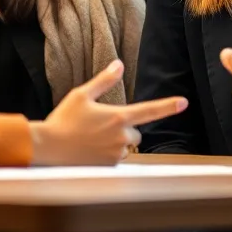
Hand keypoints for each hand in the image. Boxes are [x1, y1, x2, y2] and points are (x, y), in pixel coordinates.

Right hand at [29, 61, 186, 165]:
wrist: (47, 148)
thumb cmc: (63, 119)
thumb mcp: (82, 95)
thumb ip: (104, 80)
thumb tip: (119, 64)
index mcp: (118, 116)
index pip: (149, 110)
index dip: (168, 106)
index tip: (184, 102)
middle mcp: (120, 136)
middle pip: (135, 132)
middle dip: (124, 129)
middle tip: (100, 126)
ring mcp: (115, 154)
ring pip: (125, 146)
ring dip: (116, 143)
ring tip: (91, 139)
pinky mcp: (108, 167)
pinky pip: (116, 160)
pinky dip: (107, 155)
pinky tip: (90, 150)